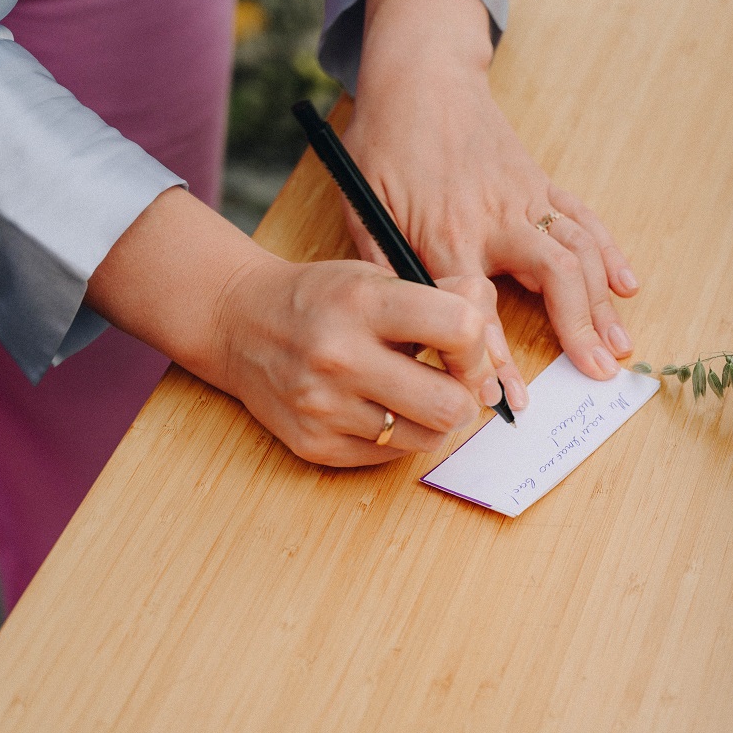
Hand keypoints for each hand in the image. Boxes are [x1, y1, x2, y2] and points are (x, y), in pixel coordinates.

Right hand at [87, 187, 502, 466]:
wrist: (240, 324)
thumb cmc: (324, 299)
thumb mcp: (380, 275)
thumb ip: (444, 296)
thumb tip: (492, 338)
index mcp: (364, 302)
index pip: (459, 328)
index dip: (478, 347)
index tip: (466, 351)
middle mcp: (340, 356)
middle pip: (450, 406)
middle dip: (465, 397)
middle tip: (453, 384)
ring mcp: (324, 407)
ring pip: (427, 439)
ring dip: (434, 421)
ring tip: (415, 394)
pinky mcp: (314, 445)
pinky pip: (390, 457)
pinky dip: (397, 436)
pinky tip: (379, 408)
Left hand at [342, 0, 639, 406]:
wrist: (420, 75)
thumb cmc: (385, 143)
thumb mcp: (361, 205)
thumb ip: (382, 268)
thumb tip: (401, 328)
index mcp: (446, 230)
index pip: (475, 307)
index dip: (491, 358)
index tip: (503, 399)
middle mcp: (496, 215)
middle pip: (555, 275)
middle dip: (580, 327)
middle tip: (599, 371)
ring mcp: (525, 197)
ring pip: (579, 250)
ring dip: (604, 301)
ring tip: (621, 346)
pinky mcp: (540, 182)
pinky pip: (585, 218)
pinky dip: (611, 253)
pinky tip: (627, 286)